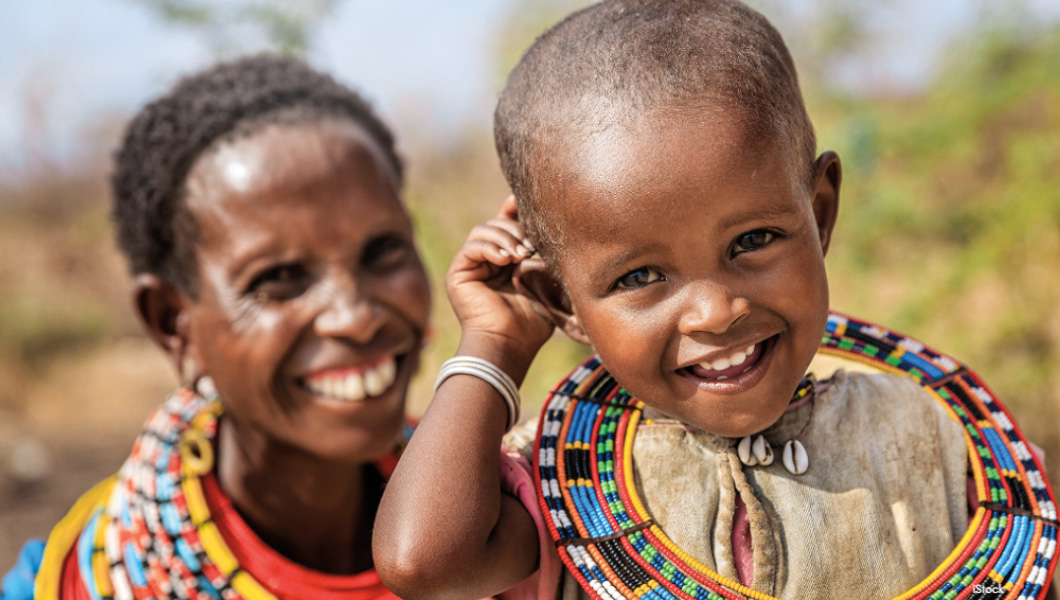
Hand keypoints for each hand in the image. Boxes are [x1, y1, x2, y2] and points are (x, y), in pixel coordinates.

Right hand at [446, 196, 554, 375]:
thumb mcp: (547, 282)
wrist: (510, 345)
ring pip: (481, 231)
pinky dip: (489, 248)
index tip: (524, 201)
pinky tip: (504, 261)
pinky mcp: (458, 274)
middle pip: (494, 224)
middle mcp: (486, 262)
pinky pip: (471, 247)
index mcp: (506, 262)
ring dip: (504, 238)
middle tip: (530, 248)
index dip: (514, 210)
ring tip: (519, 256)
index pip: (507, 225)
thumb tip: (562, 230)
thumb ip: (549, 257)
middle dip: (514, 229)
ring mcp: (470, 267)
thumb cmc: (532, 322)